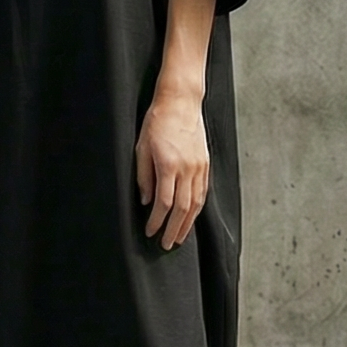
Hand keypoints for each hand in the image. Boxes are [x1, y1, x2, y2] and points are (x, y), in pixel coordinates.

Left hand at [135, 90, 209, 249]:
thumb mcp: (141, 147)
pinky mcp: (205, 164)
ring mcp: (199, 167)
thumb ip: (143, 176)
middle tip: (166, 244)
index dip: (156, 221)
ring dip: (187, 224)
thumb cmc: (157, 121)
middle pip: (182, 209)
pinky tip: (190, 217)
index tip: (150, 231)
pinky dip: (197, 209)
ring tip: (179, 238)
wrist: (180, 102)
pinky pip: (202, 192)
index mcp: (168, 165)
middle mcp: (187, 169)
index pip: (164, 203)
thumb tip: (145, 201)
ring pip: (195, 204)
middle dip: (173, 230)